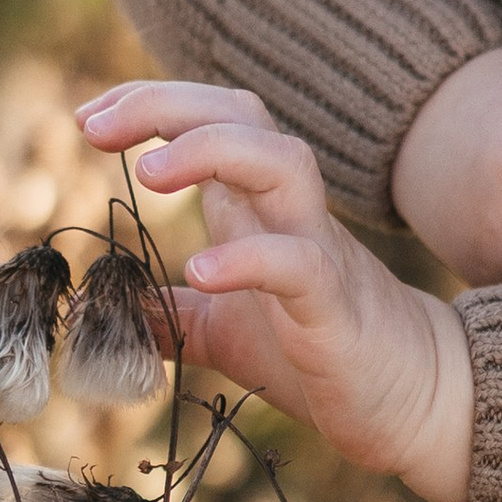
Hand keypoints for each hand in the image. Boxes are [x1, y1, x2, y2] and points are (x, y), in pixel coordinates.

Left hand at [77, 82, 472, 501]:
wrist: (413, 399)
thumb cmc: (318, 352)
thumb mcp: (224, 331)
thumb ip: (170, 314)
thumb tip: (108, 308)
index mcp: (259, 206)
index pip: (214, 116)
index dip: (153, 103)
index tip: (89, 117)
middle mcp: (290, 211)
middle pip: (242, 116)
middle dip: (167, 105)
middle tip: (94, 125)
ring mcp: (319, 253)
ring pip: (283, 163)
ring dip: (212, 151)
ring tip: (149, 173)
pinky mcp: (336, 309)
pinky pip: (298, 264)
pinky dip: (248, 260)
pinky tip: (199, 272)